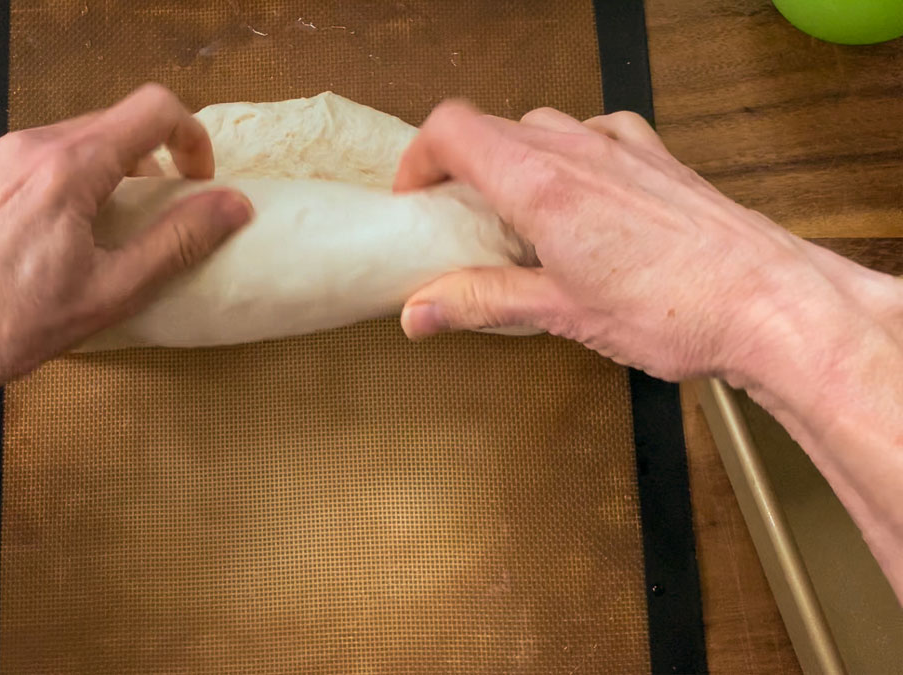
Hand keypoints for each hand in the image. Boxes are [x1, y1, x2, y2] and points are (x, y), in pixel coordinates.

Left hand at [0, 84, 251, 464]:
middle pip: (115, 123)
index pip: (154, 109)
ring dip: (112, 171)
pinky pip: (39, 158)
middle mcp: (30, 145)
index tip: (199, 182)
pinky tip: (62, 236)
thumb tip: (233, 206)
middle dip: (154, 159)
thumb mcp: (111, 292)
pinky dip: (71, 181)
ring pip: (76, 140)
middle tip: (162, 214)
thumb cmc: (9, 326)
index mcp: (69, 166)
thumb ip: (178, 242)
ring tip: (112, 231)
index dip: (193, 137)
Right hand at [394, 102, 871, 381]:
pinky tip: (579, 204)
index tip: (416, 197)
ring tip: (516, 220)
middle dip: (461, 170)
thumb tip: (422, 310)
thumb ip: (481, 301)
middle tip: (459, 222)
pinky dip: (566, 159)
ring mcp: (619, 146)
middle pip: (490, 129)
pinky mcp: (654, 156)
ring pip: (539, 129)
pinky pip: (591, 135)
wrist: (769, 301)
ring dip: (513, 164)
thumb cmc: (680, 308)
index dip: (418, 158)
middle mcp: (577, 149)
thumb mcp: (561, 314)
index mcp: (542, 184)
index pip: (451, 129)